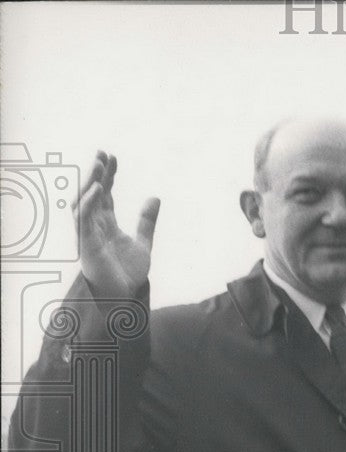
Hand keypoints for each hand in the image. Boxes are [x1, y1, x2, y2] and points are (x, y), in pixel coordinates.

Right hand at [75, 151, 159, 296]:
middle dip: (96, 174)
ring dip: (90, 183)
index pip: (104, 194)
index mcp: (105, 224)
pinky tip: (99, 188)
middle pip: (92, 194)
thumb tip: (155, 197)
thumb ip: (146, 221)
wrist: (125, 297)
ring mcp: (89, 235)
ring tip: (99, 165)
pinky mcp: (88, 245)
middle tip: (102, 154)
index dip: (107, 176)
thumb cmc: (127, 273)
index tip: (112, 157)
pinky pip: (85, 220)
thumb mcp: (143, 242)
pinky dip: (90, 203)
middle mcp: (94, 227)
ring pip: (84, 203)